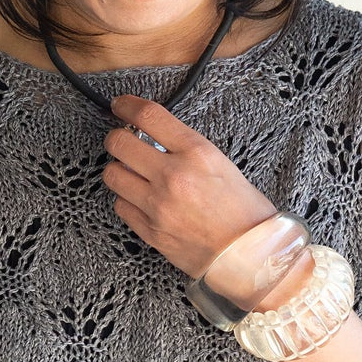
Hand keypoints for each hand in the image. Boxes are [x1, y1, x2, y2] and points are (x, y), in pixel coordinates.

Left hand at [102, 93, 277, 279]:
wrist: (249, 256)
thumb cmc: (244, 211)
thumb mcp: (222, 164)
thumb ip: (186, 149)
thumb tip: (154, 138)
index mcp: (196, 152)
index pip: (149, 116)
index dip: (127, 105)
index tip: (120, 105)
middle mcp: (172, 176)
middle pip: (119, 143)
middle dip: (116, 138)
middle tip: (122, 141)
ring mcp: (157, 205)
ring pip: (112, 175)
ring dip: (119, 170)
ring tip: (133, 174)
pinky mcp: (149, 231)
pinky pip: (120, 206)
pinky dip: (127, 199)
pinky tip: (141, 200)